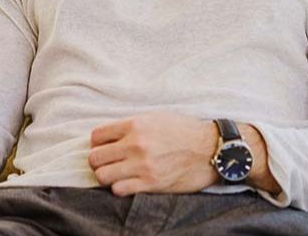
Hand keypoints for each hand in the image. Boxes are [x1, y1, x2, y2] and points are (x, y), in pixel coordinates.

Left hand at [87, 112, 218, 195]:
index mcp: (135, 125)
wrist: (211, 149)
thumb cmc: (185, 131)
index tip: (104, 147)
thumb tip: (111, 134)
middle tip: (108, 163)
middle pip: (95, 157)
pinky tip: (128, 183)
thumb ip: (132, 125)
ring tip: (116, 174)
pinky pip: (119, 189)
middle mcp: (135, 144)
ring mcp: (142, 165)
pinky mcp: (151, 183)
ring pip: (102, 175)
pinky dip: (119, 188)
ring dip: (106, 176)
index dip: (97, 143)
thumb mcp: (156, 117)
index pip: (97, 135)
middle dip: (98, 161)